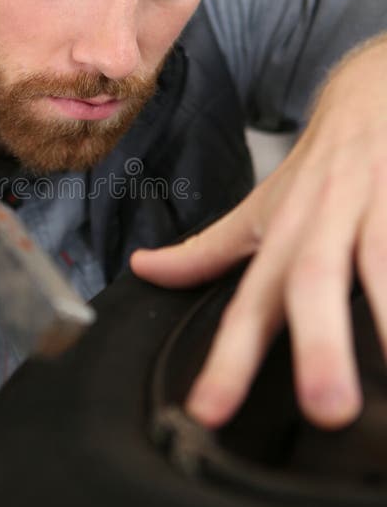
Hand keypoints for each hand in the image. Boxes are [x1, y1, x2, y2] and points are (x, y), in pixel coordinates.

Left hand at [131, 37, 386, 429]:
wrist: (374, 91)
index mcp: (284, 239)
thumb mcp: (260, 209)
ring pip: (384, 261)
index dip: (226, 360)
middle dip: (319, 343)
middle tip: (326, 409)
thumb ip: (206, 251)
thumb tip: (143, 270)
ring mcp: (379, 209)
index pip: (249, 306)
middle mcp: (326, 225)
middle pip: (316, 280)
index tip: (209, 414)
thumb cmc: (317, 168)